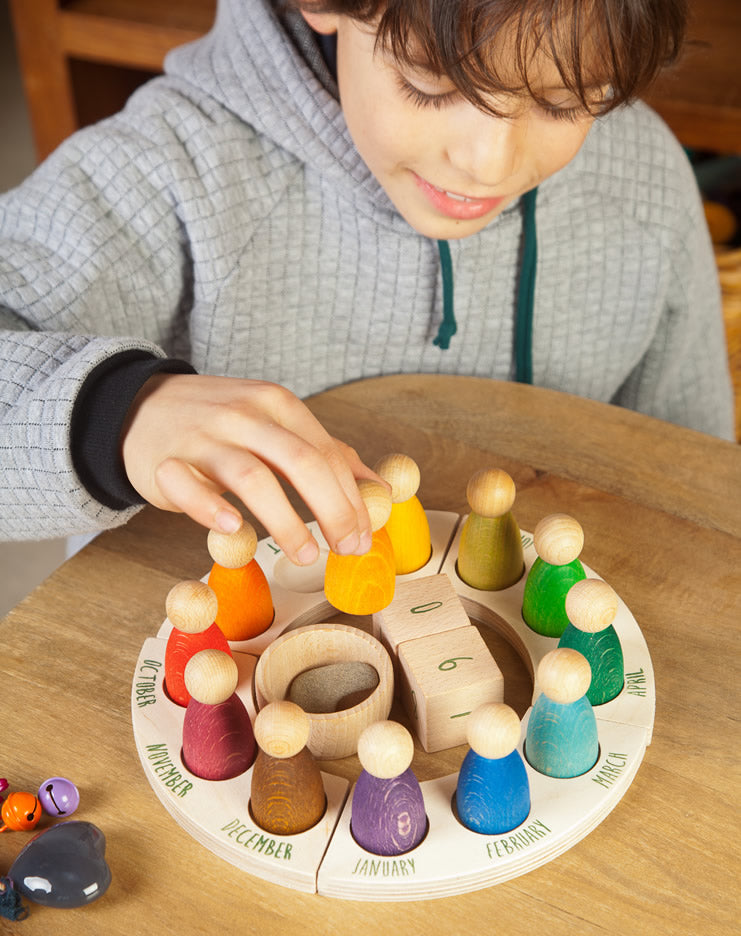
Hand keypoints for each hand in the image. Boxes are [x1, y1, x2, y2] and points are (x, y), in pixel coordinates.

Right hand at [121, 373, 382, 563]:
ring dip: (285, 520)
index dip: (351, 498)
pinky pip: (189, 487)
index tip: (363, 537)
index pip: (325, 452)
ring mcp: (202, 437)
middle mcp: (243, 415)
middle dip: (332, 510)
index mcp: (276, 403)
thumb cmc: (220, 424)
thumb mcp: (274, 423)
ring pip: (251, 477)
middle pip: (299, 461)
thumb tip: (377, 488)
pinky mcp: (164, 463)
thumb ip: (323, 452)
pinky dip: (213, 510)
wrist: (140, 406)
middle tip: (346, 549)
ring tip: (306, 554)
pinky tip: (238, 531)